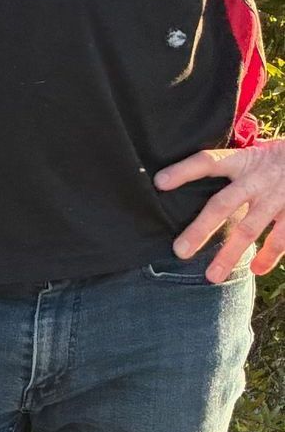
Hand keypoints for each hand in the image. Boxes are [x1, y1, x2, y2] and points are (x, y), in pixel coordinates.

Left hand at [154, 138, 284, 279]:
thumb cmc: (272, 160)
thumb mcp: (249, 155)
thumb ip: (225, 169)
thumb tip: (175, 182)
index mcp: (241, 161)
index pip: (207, 162)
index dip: (184, 170)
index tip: (159, 182)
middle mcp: (256, 179)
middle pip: (222, 204)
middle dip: (201, 230)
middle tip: (180, 252)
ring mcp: (276, 197)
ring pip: (249, 229)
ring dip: (230, 254)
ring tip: (212, 276)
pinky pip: (281, 238)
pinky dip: (269, 256)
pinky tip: (255, 270)